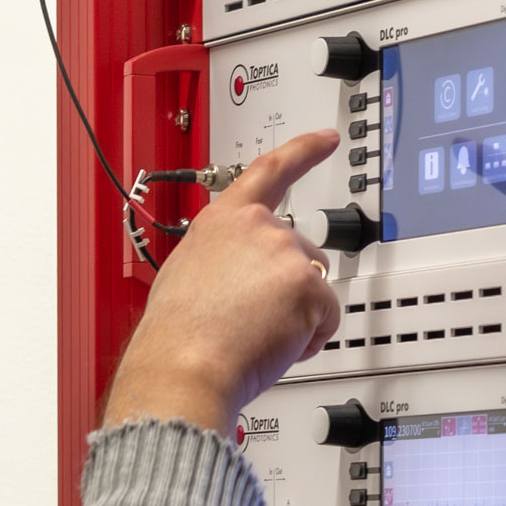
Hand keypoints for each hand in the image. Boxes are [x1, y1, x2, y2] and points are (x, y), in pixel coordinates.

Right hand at [103, 130, 341, 433]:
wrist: (184, 366)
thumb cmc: (178, 335)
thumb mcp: (186, 273)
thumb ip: (222, 257)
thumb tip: (236, 271)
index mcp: (223, 220)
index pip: (270, 171)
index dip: (304, 151)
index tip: (325, 139)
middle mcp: (258, 227)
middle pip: (300, 252)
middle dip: (288, 287)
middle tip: (252, 317)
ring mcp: (285, 253)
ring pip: (314, 287)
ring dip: (297, 314)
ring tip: (255, 333)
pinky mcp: (308, 285)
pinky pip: (327, 317)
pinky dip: (308, 338)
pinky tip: (274, 344)